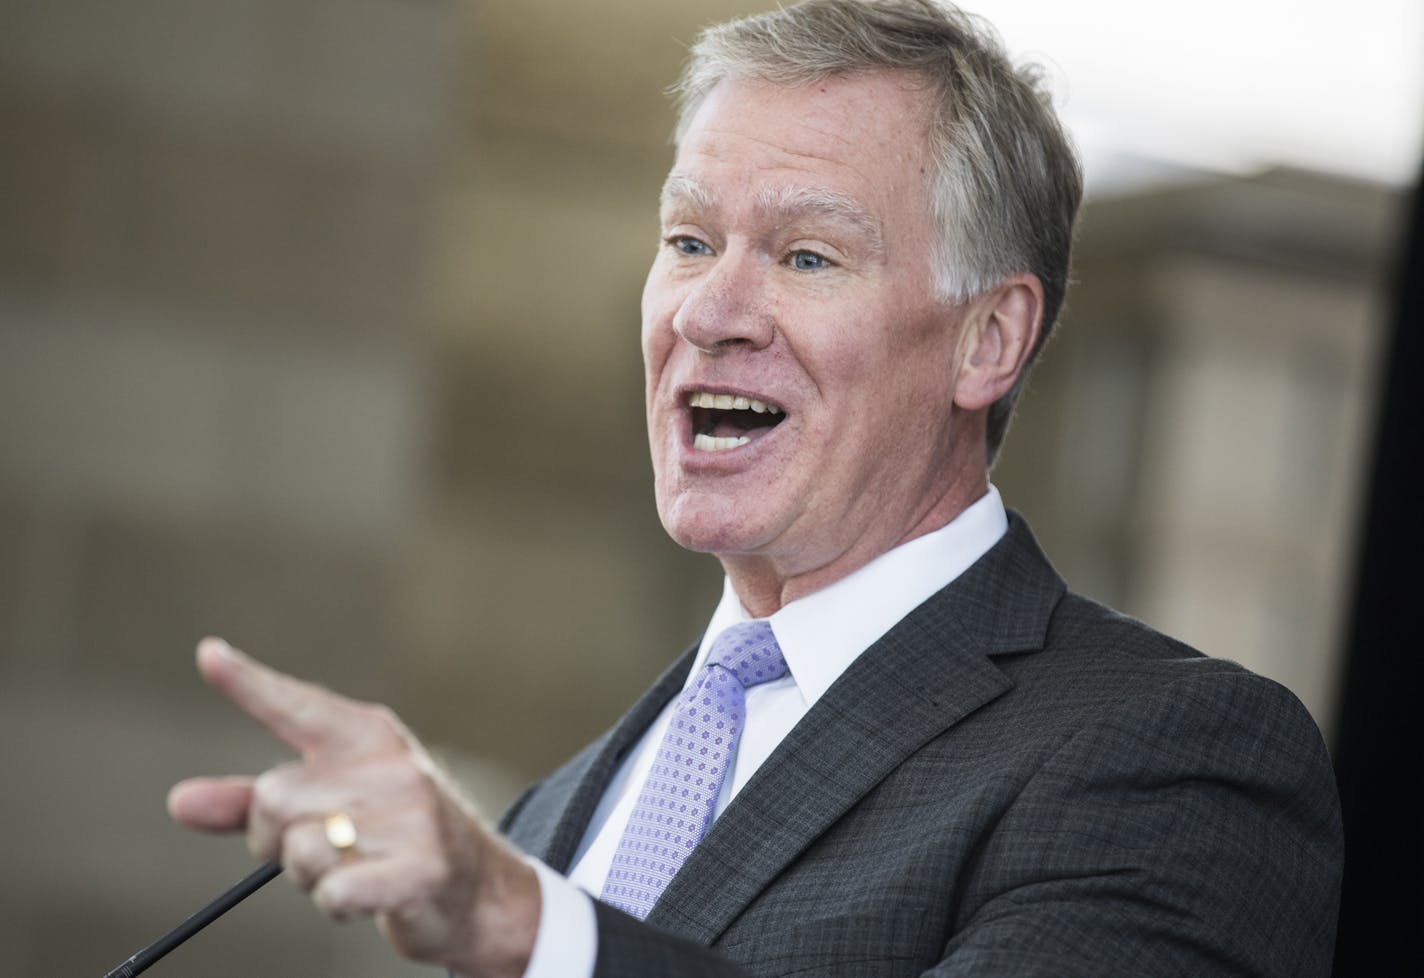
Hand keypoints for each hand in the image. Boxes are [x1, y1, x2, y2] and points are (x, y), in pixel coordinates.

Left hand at [167, 638, 539, 977]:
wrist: (477, 887)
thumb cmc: (389, 837)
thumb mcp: (325, 807)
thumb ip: (250, 803)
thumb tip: (180, 802)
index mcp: (368, 736)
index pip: (298, 705)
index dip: (250, 683)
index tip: (208, 654)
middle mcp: (390, 765)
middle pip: (273, 797)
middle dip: (276, 838)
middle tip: (324, 847)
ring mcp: (411, 814)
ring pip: (298, 851)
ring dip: (311, 877)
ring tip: (355, 868)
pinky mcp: (421, 866)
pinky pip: (334, 891)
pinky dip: (335, 903)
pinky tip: (366, 894)